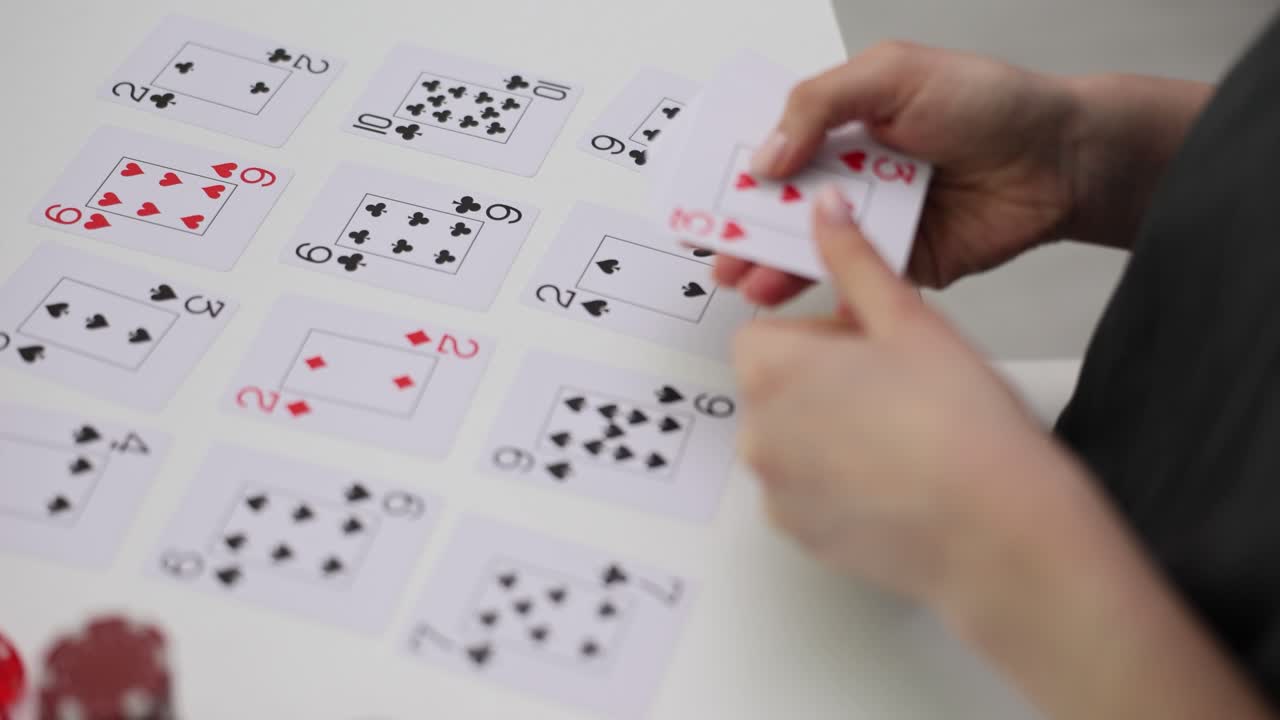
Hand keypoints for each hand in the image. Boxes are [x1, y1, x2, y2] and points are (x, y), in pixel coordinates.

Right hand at [718, 42, 1081, 302]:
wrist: (1060, 160)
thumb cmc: (991, 103)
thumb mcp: (893, 74)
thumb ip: (821, 104)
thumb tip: (767, 154)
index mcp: (842, 121)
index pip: (774, 144)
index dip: (735, 166)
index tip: (701, 189)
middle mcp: (850, 172)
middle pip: (780, 202)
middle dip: (740, 224)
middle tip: (711, 246)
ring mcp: (872, 219)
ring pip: (806, 244)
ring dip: (768, 260)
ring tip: (739, 275)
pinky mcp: (897, 261)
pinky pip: (848, 274)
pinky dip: (815, 285)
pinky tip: (783, 289)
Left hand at [733, 185, 1067, 603]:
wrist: (1001, 531)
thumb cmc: (962, 427)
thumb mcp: (907, 319)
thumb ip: (854, 259)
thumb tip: (826, 208)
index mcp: (773, 371)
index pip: (766, 334)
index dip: (821, 335)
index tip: (868, 344)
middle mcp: (758, 434)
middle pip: (775, 386)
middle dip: (823, 379)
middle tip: (895, 387)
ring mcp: (776, 490)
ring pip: (791, 438)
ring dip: (830, 428)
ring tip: (903, 433)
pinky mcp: (800, 533)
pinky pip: (805, 490)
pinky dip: (838, 480)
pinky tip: (897, 476)